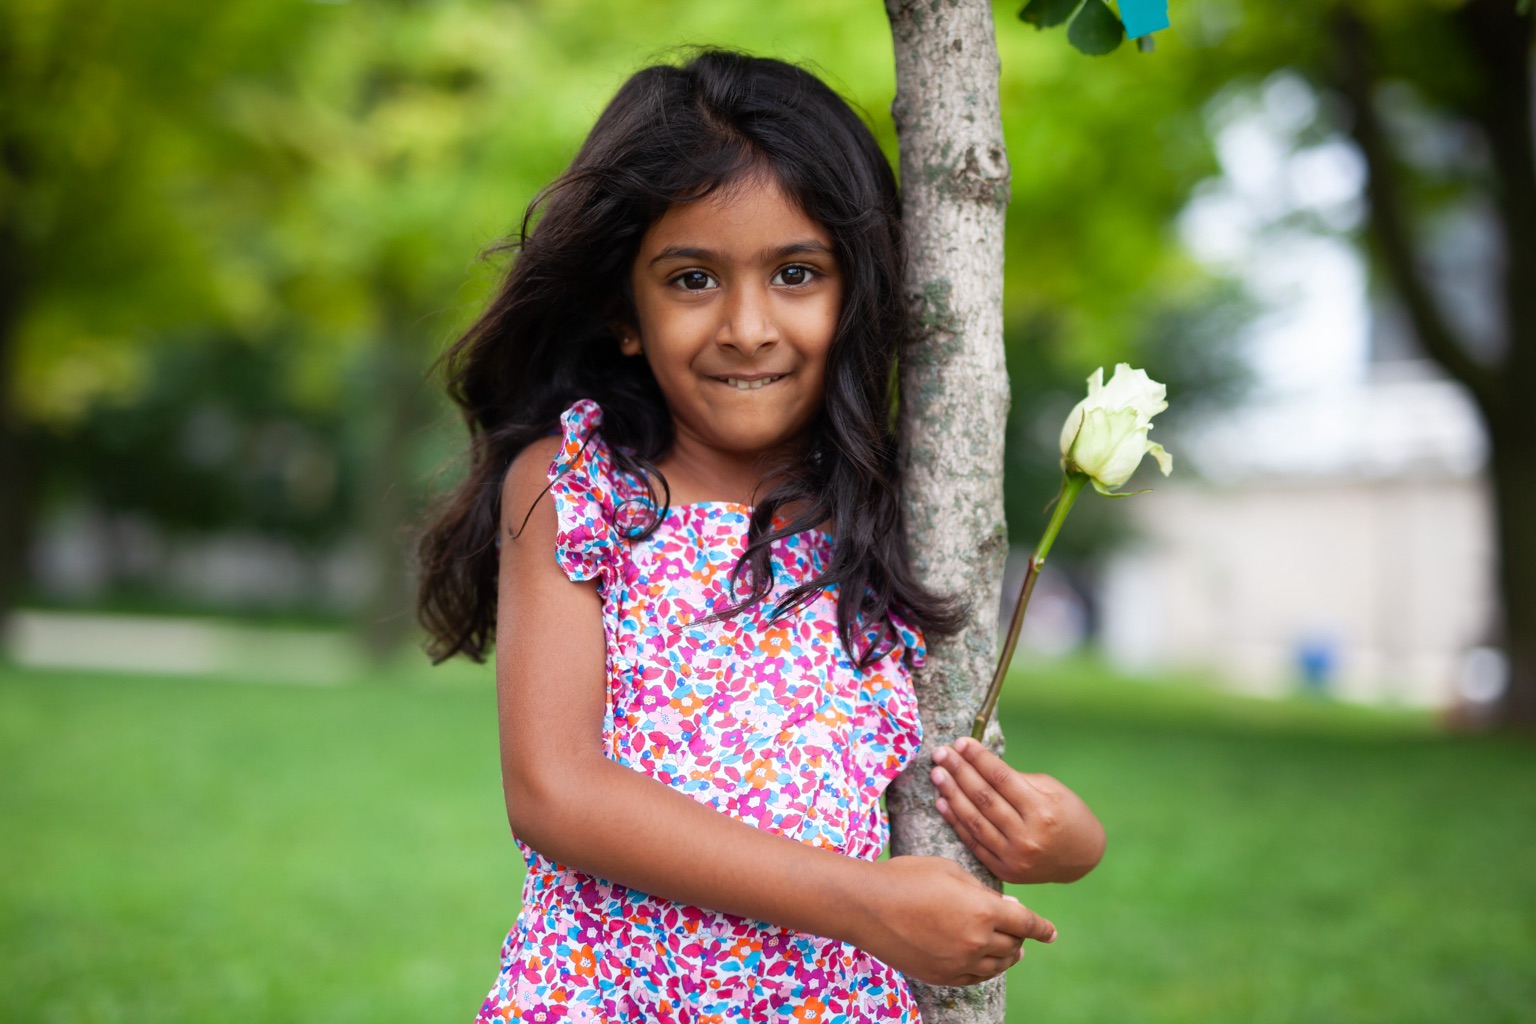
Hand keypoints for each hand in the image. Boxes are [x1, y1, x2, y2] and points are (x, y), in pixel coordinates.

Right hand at [851, 855, 1054, 986]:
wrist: (867, 905)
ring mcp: (959, 962)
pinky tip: (982, 959)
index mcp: (983, 910)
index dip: (1042, 928)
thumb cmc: (908, 877)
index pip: (1026, 923)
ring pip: (997, 965)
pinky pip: (975, 977)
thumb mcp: (951, 871)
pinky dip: (985, 968)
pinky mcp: (941, 976)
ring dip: (1006, 955)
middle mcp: (977, 941)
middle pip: (1013, 945)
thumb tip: (1008, 908)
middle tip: (1019, 930)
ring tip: (1007, 948)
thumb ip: (983, 891)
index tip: (1052, 933)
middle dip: (1020, 937)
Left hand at [931, 736, 1105, 883]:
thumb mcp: (1051, 790)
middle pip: (984, 798)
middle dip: (959, 771)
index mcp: (1042, 811)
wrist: (1083, 858)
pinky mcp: (1005, 871)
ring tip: (937, 774)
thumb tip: (978, 762)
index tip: (961, 742)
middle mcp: (1027, 836)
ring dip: (952, 794)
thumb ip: (1016, 780)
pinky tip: (942, 802)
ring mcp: (1014, 857)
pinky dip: (956, 822)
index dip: (979, 758)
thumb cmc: (1068, 814)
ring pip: (974, 821)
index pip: (1001, 778)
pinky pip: (974, 843)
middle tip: (941, 753)